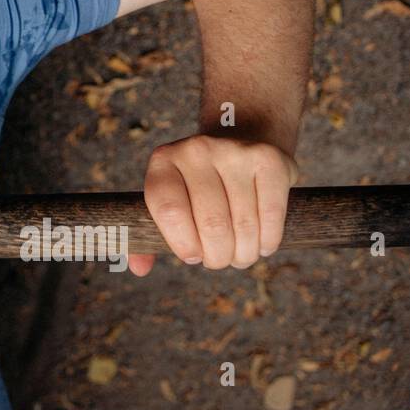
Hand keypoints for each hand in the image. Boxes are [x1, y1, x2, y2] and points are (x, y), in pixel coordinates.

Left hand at [128, 135, 298, 276]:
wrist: (239, 141)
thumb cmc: (196, 186)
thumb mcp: (167, 201)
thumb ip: (146, 236)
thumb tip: (138, 268)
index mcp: (163, 161)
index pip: (169, 210)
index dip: (182, 243)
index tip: (192, 257)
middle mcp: (197, 150)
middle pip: (211, 223)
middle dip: (217, 256)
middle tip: (219, 260)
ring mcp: (235, 152)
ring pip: (243, 224)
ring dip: (244, 253)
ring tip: (239, 256)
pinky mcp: (270, 160)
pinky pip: (271, 215)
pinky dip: (267, 241)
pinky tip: (262, 245)